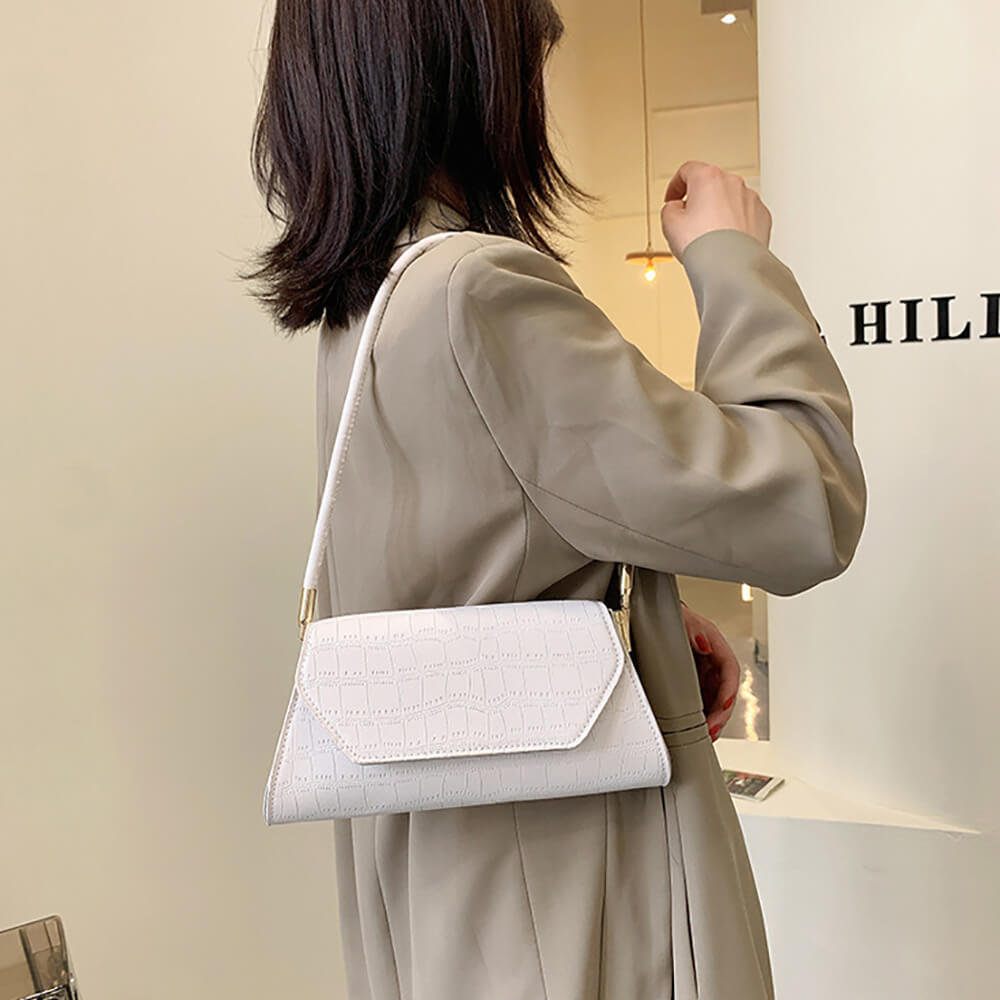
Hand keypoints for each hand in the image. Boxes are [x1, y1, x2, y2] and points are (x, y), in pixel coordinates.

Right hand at [660, 160, 772, 259]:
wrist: (731, 268)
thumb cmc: (704, 246)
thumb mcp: (669, 223)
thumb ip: (670, 209)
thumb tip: (676, 209)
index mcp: (708, 178)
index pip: (687, 171)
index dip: (675, 186)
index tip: (673, 198)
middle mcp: (733, 183)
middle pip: (711, 185)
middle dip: (700, 201)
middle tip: (689, 221)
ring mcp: (751, 199)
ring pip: (730, 200)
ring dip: (719, 212)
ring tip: (709, 236)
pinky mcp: (763, 217)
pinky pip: (745, 215)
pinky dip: (736, 224)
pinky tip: (726, 242)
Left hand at [680, 602, 739, 741]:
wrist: (661, 619)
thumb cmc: (676, 619)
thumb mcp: (685, 619)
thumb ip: (694, 629)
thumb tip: (704, 644)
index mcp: (716, 648)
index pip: (730, 671)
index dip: (729, 690)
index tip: (724, 705)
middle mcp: (714, 664)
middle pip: (725, 693)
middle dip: (721, 714)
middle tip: (711, 730)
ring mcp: (705, 676)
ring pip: (716, 702)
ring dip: (714, 720)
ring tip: (707, 735)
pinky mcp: (694, 685)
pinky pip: (703, 703)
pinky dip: (703, 717)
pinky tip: (698, 729)